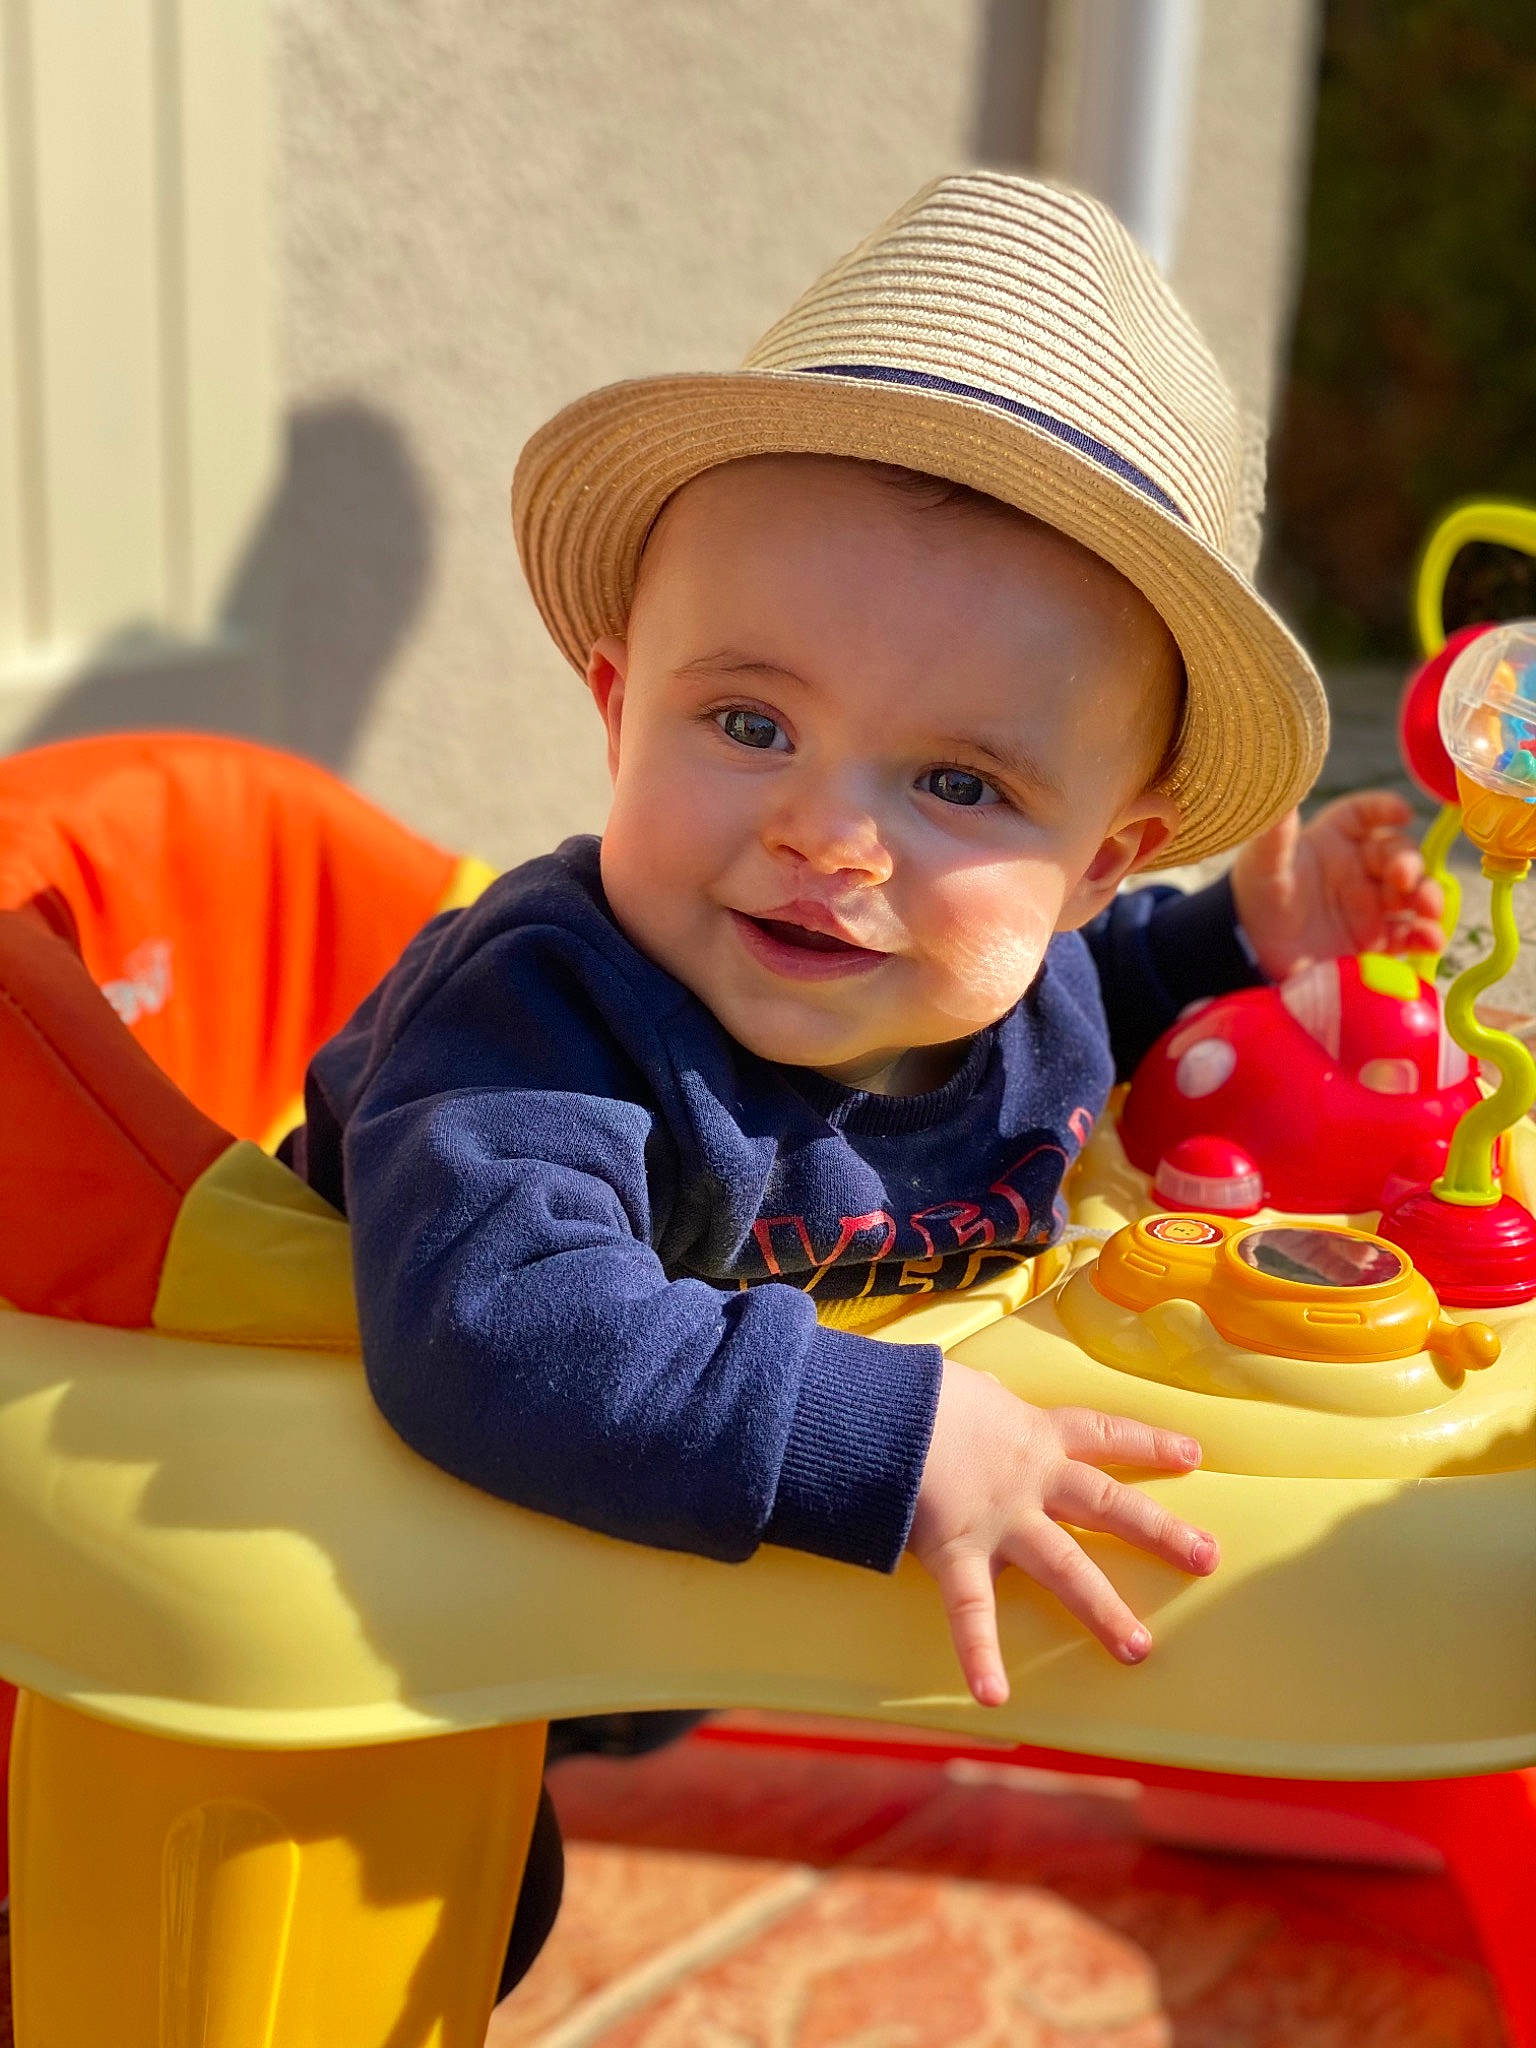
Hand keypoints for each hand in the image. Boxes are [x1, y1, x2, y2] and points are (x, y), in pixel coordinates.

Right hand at [908, 1361, 1217, 1705]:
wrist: (879, 1405)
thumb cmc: (919, 1391)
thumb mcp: (965, 1386)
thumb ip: (985, 1401)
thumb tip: (987, 1394)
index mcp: (1033, 1432)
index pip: (1103, 1432)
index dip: (1149, 1441)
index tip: (1193, 1454)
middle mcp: (1030, 1479)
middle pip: (1109, 1503)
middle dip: (1160, 1532)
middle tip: (1208, 1558)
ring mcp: (999, 1521)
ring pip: (1065, 1566)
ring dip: (1104, 1609)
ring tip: (1139, 1649)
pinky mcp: (957, 1552)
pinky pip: (971, 1610)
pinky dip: (979, 1654)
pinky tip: (994, 1696)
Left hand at [1230, 793, 1445, 981]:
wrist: (1251, 951)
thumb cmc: (1256, 895)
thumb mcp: (1263, 862)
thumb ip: (1276, 830)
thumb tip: (1280, 786)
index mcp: (1335, 838)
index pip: (1365, 815)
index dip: (1385, 809)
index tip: (1402, 813)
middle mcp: (1360, 867)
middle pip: (1399, 855)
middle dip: (1410, 863)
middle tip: (1405, 877)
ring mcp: (1373, 904)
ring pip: (1413, 893)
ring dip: (1428, 896)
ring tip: (1428, 908)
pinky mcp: (1378, 940)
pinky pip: (1411, 934)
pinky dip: (1425, 936)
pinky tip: (1428, 940)